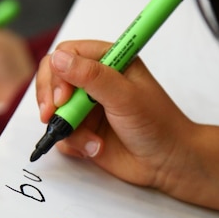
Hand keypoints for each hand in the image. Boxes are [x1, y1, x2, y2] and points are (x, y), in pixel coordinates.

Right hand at [35, 40, 195, 190]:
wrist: (168, 162)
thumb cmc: (157, 124)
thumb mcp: (124, 96)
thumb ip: (91, 77)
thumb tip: (58, 59)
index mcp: (109, 61)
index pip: (68, 54)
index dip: (58, 73)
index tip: (62, 97)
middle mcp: (95, 81)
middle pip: (53, 79)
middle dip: (50, 99)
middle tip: (52, 116)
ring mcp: (87, 107)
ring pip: (55, 111)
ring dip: (69, 129)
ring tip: (93, 143)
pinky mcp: (84, 131)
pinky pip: (62, 134)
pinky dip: (75, 144)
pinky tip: (95, 149)